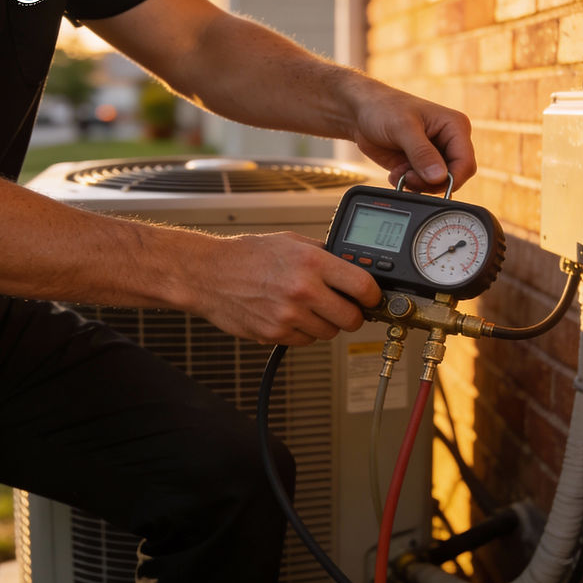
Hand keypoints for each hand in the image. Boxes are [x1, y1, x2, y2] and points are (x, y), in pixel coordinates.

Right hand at [191, 232, 381, 345]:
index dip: (373, 296)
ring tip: (307, 307)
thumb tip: (353, 266)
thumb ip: (324, 254)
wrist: (209, 274)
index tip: (371, 298)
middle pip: (352, 319)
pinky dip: (303, 332)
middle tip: (344, 307)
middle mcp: (303, 290)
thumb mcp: (291, 241)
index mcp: (312, 262)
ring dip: (326, 324)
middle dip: (352, 315)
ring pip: (330, 333)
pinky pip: (306, 341)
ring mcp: (289, 316)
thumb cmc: (247, 255)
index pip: (364, 287)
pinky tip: (289, 315)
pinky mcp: (275, 334)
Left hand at [349, 82, 475, 192]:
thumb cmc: (383, 108)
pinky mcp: (420, 165)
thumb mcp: (402, 128)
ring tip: (399, 172)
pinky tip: (396, 173)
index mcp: (454, 127)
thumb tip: (439, 177)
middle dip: (429, 183)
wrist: (361, 112)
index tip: (427, 182)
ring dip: (416, 184)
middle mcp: (449, 142)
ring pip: (436, 184)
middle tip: (407, 177)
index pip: (465, 163)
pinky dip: (409, 184)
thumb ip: (422, 153)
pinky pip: (422, 185)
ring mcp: (435, 155)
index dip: (450, 179)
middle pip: (453, 177)